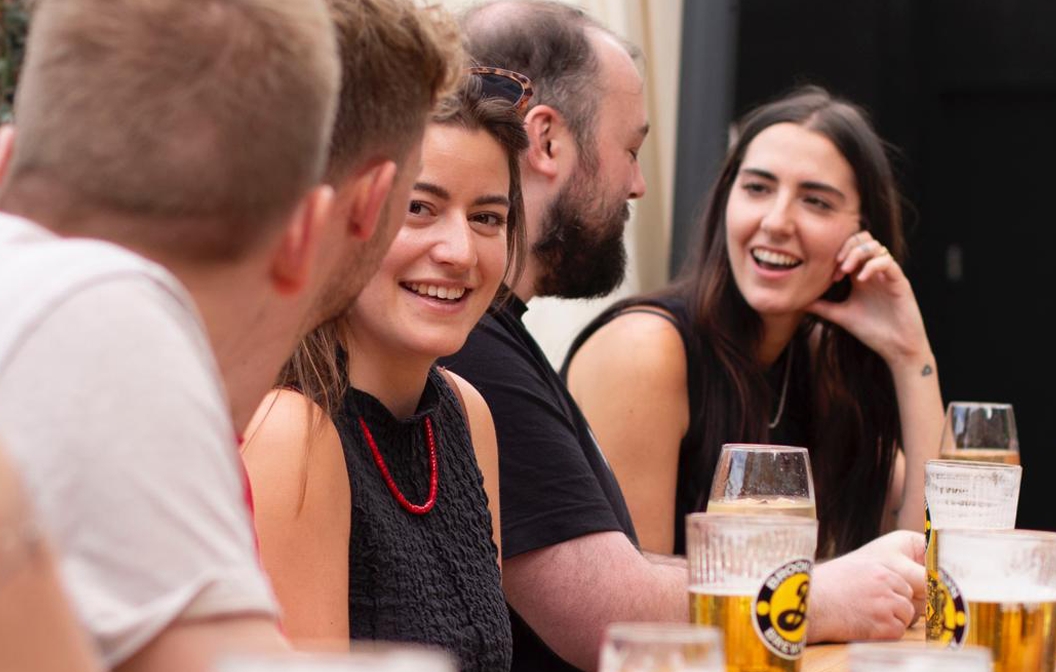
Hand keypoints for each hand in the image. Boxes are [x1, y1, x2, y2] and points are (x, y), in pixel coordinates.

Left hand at [807, 230, 930, 367]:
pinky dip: (872, 265)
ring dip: (856, 254)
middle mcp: (875, 271)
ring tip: (845, 271)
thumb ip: (821, 306)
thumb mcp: (840, 315)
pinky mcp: (900, 281)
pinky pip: (887, 262)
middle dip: (846, 246)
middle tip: (835, 266)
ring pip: (875, 246)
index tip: (825, 272)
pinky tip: (861, 279)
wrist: (896, 348)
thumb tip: (798, 301)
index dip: (835, 253)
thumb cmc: (872, 331)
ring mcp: (888, 275)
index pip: (850, 247)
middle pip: (863, 239)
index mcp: (861, 275)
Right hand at [807, 531, 924, 642]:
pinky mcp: (883, 625)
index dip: (893, 596)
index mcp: (878, 570)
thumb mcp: (847, 570)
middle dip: (895, 609)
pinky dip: (886, 634)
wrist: (811, 605)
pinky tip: (867, 629)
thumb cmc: (819, 587)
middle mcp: (886, 585)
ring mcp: (886, 605)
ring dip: (892, 622)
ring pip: (905, 616)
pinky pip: (898, 632)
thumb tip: (874, 585)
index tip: (881, 603)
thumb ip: (867, 575)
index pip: (902, 585)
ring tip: (869, 622)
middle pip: (905, 601)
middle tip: (876, 615)